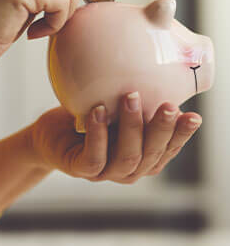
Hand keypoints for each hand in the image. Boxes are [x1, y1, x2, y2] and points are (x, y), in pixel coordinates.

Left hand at [29, 93, 201, 183]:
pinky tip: (98, 111)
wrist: (50, 134)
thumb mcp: (116, 109)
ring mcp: (104, 172)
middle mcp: (127, 169)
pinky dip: (98, 133)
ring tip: (130, 97)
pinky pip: (94, 157)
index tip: (193, 116)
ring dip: (131, 127)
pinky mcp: (81, 169)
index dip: (181, 136)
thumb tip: (160, 73)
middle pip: (150, 155)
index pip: (167, 150)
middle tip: (168, 105)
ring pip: (127, 157)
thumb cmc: (88, 119)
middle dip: (161, 130)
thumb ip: (138, 104)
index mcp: (142, 158)